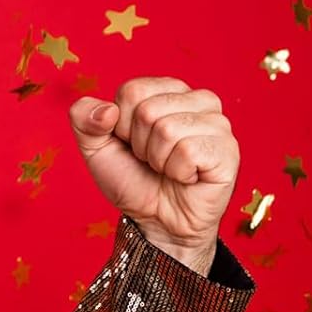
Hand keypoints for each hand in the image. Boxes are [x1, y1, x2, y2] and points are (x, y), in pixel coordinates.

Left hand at [68, 77, 238, 255]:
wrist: (156, 221)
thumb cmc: (132, 179)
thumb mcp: (95, 147)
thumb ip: (83, 118)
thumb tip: (106, 110)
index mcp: (167, 90)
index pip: (132, 90)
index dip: (121, 125)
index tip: (132, 143)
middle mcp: (198, 100)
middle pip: (148, 110)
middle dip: (140, 144)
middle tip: (152, 160)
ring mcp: (218, 124)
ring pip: (167, 129)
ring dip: (158, 159)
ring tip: (168, 168)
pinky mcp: (228, 150)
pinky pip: (189, 150)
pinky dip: (177, 171)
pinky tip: (187, 177)